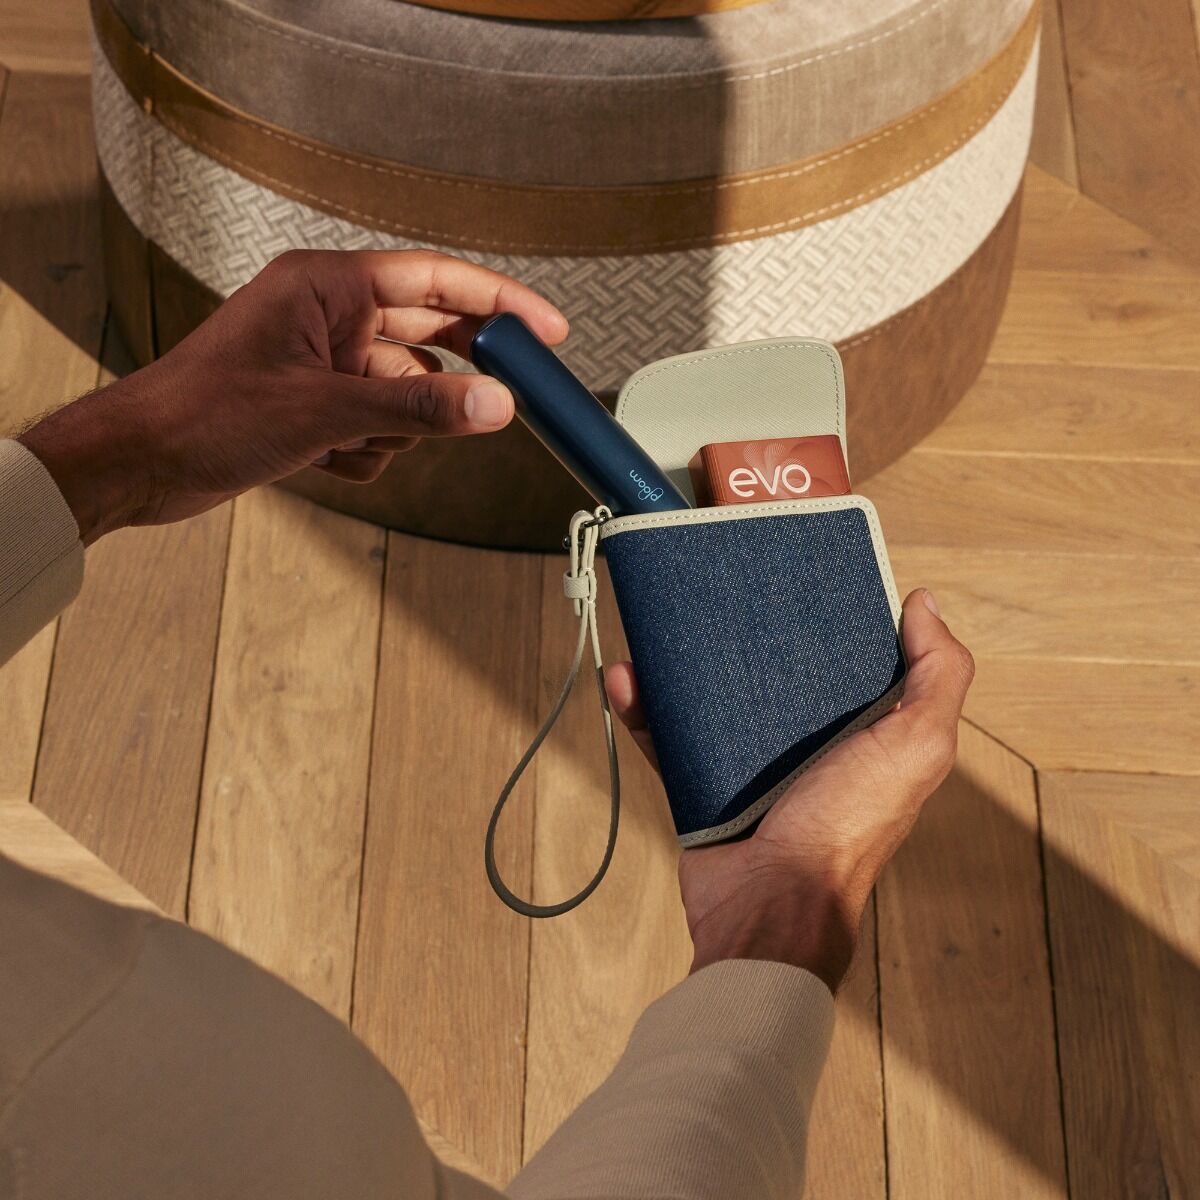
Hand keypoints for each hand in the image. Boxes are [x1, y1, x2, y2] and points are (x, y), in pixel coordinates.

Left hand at [18, 249, 566, 543]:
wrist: (138, 463)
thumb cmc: (205, 414)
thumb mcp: (326, 411)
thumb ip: (418, 406)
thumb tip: (497, 405)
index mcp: (328, 287)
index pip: (435, 279)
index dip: (499, 300)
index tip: (547, 330)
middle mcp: (330, 317)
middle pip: (427, 336)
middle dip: (450, 378)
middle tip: (504, 399)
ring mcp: (324, 363)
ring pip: (404, 394)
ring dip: (392, 429)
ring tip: (346, 443)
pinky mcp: (316, 405)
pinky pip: (376, 428)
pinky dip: (363, 451)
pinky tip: (322, 460)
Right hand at [605, 589, 973, 991]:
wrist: (769, 905)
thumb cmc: (846, 831)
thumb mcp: (916, 748)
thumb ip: (937, 676)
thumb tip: (924, 603)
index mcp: (864, 727)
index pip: (849, 652)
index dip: (829, 609)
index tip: (797, 563)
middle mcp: (809, 740)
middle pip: (773, 664)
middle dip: (743, 624)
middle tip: (715, 581)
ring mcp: (751, 762)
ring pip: (712, 694)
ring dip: (682, 660)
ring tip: (661, 623)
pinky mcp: (703, 782)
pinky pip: (669, 734)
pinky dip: (645, 706)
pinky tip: (627, 678)